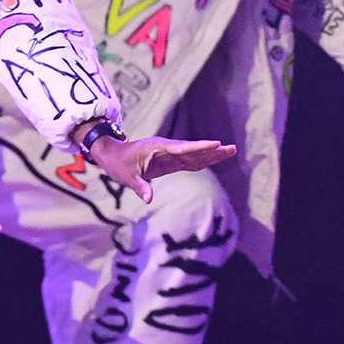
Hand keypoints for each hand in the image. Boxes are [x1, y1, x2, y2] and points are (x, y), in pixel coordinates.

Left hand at [90, 136, 237, 204]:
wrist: (112, 155)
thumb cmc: (117, 164)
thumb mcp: (126, 176)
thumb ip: (139, 186)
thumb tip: (149, 199)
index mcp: (158, 148)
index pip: (184, 149)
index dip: (200, 147)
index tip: (216, 144)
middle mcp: (167, 149)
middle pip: (194, 150)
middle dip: (213, 150)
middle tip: (232, 148)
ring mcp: (170, 154)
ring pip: (195, 154)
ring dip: (211, 154)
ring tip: (230, 151)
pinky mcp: (170, 160)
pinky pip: (189, 160)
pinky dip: (203, 160)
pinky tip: (214, 160)